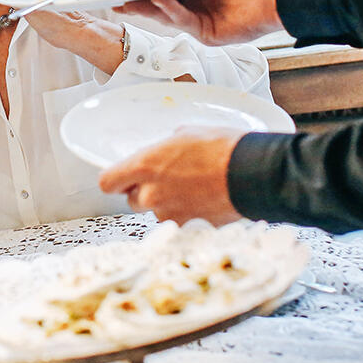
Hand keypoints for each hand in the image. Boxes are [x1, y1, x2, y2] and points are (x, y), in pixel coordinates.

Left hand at [97, 128, 245, 222]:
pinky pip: (179, 221)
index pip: (107, 182)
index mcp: (144, 167)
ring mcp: (169, 214)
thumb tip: (166, 150)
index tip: (123, 177)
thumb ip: (165, 148)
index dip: (116, 179)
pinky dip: (188, 212)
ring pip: (157, 211)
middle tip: (169, 179)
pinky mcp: (188, 228)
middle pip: (133, 199)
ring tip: (193, 188)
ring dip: (168, 202)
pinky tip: (205, 199)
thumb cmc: (224, 150)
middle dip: (146, 190)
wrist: (254, 174)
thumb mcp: (187, 134)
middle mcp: (151, 195)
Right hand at [114, 0, 281, 45]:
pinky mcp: (206, 34)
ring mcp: (198, 20)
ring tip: (131, 0)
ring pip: (166, 16)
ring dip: (149, 8)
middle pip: (158, 4)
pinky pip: (183, 23)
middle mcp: (192, 3)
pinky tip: (162, 1)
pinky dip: (171, 12)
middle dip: (138, 1)